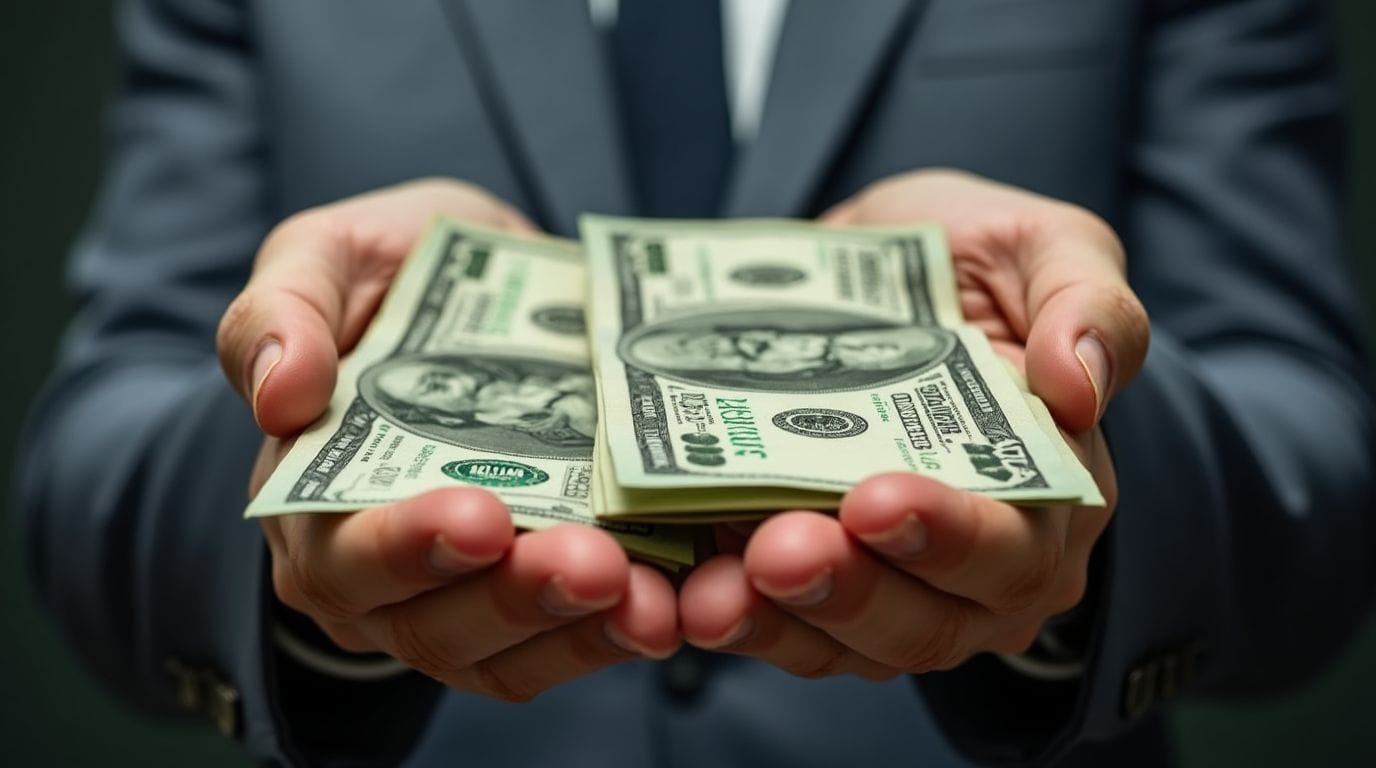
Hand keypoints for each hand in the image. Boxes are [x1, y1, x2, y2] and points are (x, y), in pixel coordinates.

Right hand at [219, 179, 678, 700]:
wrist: (493, 290)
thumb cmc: (394, 275)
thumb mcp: (327, 257)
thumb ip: (283, 311)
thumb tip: (279, 395)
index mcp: (306, 499)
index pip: (342, 548)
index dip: (406, 544)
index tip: (480, 516)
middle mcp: (373, 576)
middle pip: (431, 620)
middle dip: (513, 596)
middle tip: (593, 563)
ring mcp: (453, 602)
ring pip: (504, 652)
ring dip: (577, 630)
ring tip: (646, 599)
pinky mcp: (529, 610)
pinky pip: (563, 648)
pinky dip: (613, 635)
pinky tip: (665, 608)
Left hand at [677, 170, 1147, 677]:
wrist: (874, 269)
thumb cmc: (975, 263)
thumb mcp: (1050, 249)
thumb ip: (1090, 307)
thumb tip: (1081, 385)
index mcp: (1053, 495)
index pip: (1014, 546)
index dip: (949, 537)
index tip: (876, 502)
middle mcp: (978, 565)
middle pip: (925, 617)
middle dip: (848, 590)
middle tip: (778, 550)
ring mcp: (891, 585)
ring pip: (840, 640)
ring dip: (775, 622)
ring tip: (712, 593)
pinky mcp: (810, 585)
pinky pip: (773, 626)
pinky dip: (728, 617)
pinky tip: (677, 596)